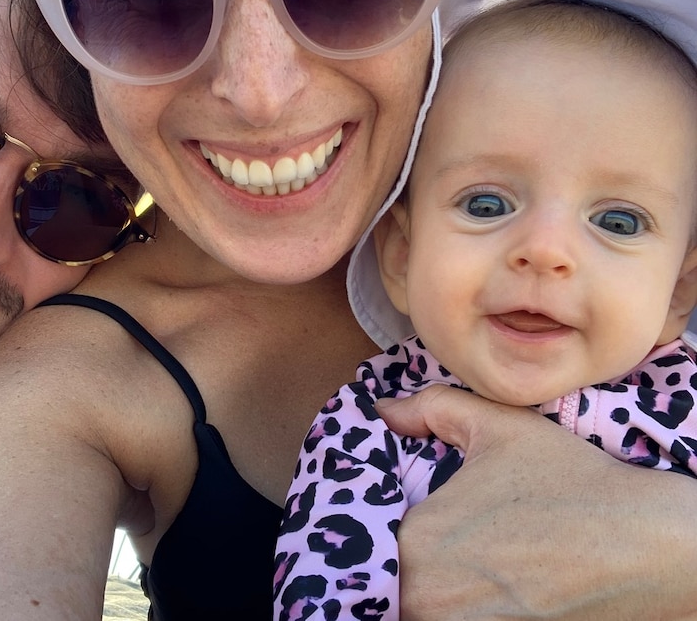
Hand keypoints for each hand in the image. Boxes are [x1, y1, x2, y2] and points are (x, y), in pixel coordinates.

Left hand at [377, 384, 696, 620]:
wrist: (647, 547)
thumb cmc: (571, 482)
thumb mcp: (496, 424)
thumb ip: (427, 408)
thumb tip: (382, 409)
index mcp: (421, 543)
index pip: (362, 536)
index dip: (365, 517)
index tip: (384, 502)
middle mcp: (430, 602)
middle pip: (380, 577)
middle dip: (385, 551)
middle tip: (410, 524)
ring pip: (406, 604)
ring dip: (409, 581)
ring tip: (440, 550)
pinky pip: (442, 620)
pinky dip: (442, 602)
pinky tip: (466, 575)